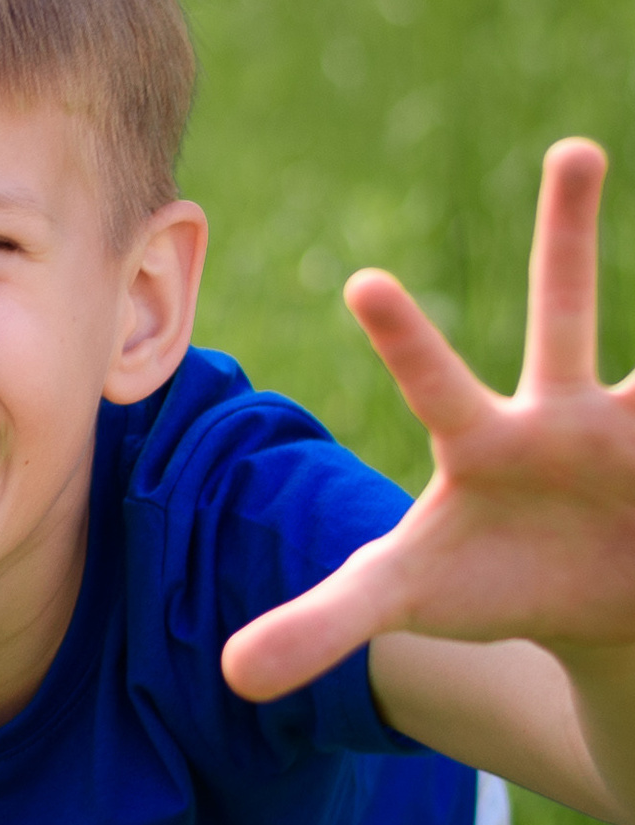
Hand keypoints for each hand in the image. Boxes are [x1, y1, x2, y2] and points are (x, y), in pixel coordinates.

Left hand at [224, 138, 634, 701]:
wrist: (596, 602)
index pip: (432, 386)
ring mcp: (629, 430)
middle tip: (572, 148)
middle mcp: (560, 415)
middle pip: (566, 312)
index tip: (361, 279)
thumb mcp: (404, 602)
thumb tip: (229, 676)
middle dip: (566, 232)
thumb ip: (320, 627)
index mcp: (482, 442)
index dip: (401, 341)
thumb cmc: (489, 581)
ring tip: (610, 171)